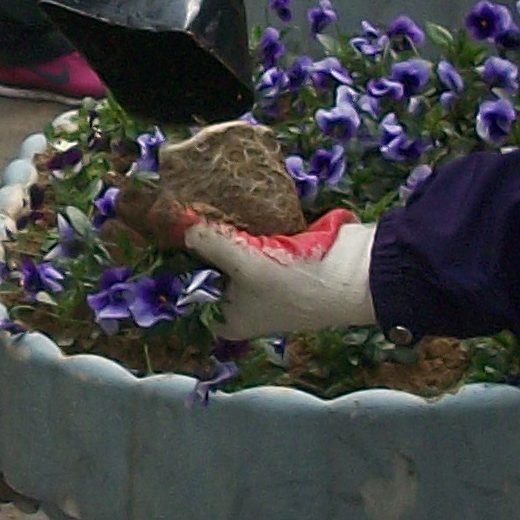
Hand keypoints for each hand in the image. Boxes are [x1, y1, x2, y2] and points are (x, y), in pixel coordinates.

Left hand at [174, 209, 378, 338]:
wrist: (357, 273)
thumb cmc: (297, 283)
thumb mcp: (246, 263)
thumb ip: (210, 243)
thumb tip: (181, 225)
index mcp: (230, 318)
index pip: (188, 294)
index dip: (174, 269)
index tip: (162, 237)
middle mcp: (242, 301)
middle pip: (207, 268)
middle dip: (198, 243)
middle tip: (179, 213)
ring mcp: (261, 277)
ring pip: (229, 250)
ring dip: (221, 230)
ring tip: (199, 203)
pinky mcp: (279, 255)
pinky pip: (251, 238)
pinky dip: (244, 224)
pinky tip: (229, 202)